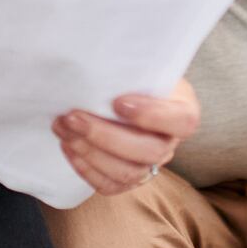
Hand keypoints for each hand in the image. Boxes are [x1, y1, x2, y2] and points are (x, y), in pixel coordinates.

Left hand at [53, 79, 199, 196]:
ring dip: (89, 151)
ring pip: (127, 172)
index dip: (151, 115)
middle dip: (105, 136)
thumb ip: (133, 68)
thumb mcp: (144, 66)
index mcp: (183, 111)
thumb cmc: (137, 77)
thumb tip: (98, 62)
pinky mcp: (129, 179)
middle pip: (149, 152)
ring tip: (63, 128)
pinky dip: (85, 168)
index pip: (183, 121)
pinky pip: (109, 185)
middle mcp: (170, 143)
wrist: (131, 93)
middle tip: (73, 116)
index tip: (118, 101)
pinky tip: (67, 146)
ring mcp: (150, 165)